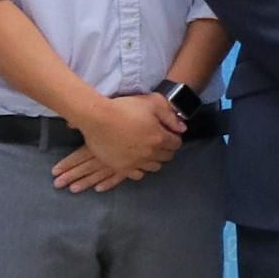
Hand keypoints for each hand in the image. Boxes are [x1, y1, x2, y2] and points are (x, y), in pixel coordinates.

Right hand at [54, 88, 186, 192]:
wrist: (97, 118)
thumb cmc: (124, 107)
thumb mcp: (152, 102)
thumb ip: (170, 116)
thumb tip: (182, 128)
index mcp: (160, 138)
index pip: (177, 144)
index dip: (174, 137)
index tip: (168, 133)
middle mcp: (150, 153)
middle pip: (167, 156)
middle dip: (166, 148)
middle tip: (158, 140)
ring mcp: (136, 162)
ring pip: (154, 167)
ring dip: (154, 159)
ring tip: (148, 151)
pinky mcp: (122, 168)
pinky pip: (137, 175)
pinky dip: (140, 168)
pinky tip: (136, 160)